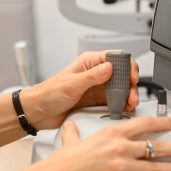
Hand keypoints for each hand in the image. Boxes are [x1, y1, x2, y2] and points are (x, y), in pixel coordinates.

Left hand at [20, 51, 140, 129]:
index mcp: (90, 62)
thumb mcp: (71, 84)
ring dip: (128, 96)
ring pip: (120, 89)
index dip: (127, 66)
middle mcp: (96, 73)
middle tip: (132, 96)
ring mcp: (98, 87)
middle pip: (122, 74)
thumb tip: (108, 67)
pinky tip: (124, 110)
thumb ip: (92, 76)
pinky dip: (121, 105)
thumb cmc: (49, 93)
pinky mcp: (97, 101)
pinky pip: (114, 101)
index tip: (131, 78)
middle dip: (130, 85)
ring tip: (130, 105)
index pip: (116, 58)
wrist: (38, 112)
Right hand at [35, 115, 170, 170]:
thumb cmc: (60, 164)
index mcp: (111, 135)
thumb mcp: (70, 141)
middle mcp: (121, 150)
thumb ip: (75, 133)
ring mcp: (123, 169)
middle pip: (157, 146)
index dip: (163, 122)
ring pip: (157, 167)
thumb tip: (72, 128)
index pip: (144, 124)